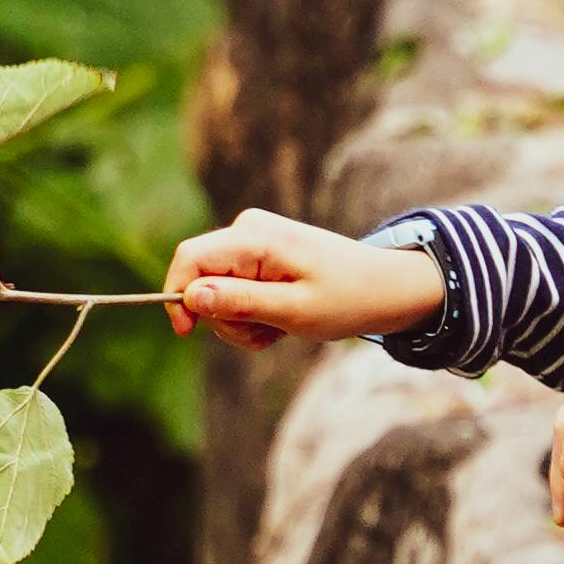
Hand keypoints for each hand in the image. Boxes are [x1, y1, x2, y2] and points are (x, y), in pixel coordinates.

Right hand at [160, 209, 444, 350]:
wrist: (385, 288)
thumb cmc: (347, 298)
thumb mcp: (294, 311)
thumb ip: (241, 302)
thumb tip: (191, 296)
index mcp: (255, 238)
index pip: (190, 259)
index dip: (178, 297)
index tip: (188, 334)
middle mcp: (247, 229)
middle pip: (200, 279)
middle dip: (223, 317)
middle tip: (266, 333)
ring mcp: (252, 241)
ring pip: (215, 291)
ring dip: (240, 321)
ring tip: (279, 328)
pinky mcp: (258, 254)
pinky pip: (233, 290)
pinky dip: (251, 314)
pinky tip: (281, 318)